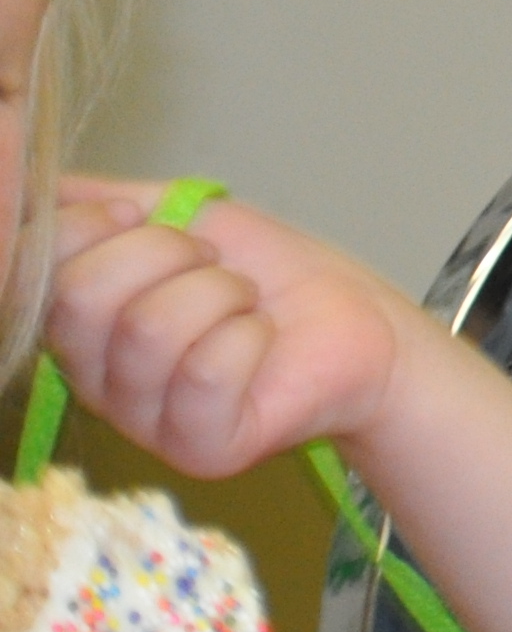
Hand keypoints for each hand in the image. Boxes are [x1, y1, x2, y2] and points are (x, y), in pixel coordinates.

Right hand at [45, 181, 422, 480]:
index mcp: (78, 325)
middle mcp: (93, 379)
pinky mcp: (200, 449)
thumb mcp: (183, 214)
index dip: (96, 222)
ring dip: (219, 291)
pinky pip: (206, 372)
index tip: (153, 218)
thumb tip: (36, 182)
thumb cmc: (270, 273)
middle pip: (79, 296)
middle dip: (167, 250)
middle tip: (215, 263)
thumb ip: (103, 200)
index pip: (34, 266)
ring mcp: (142, 422)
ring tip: (246, 302)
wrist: (357, 322)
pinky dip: (249, 333)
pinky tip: (263, 338)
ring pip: (148, 329)